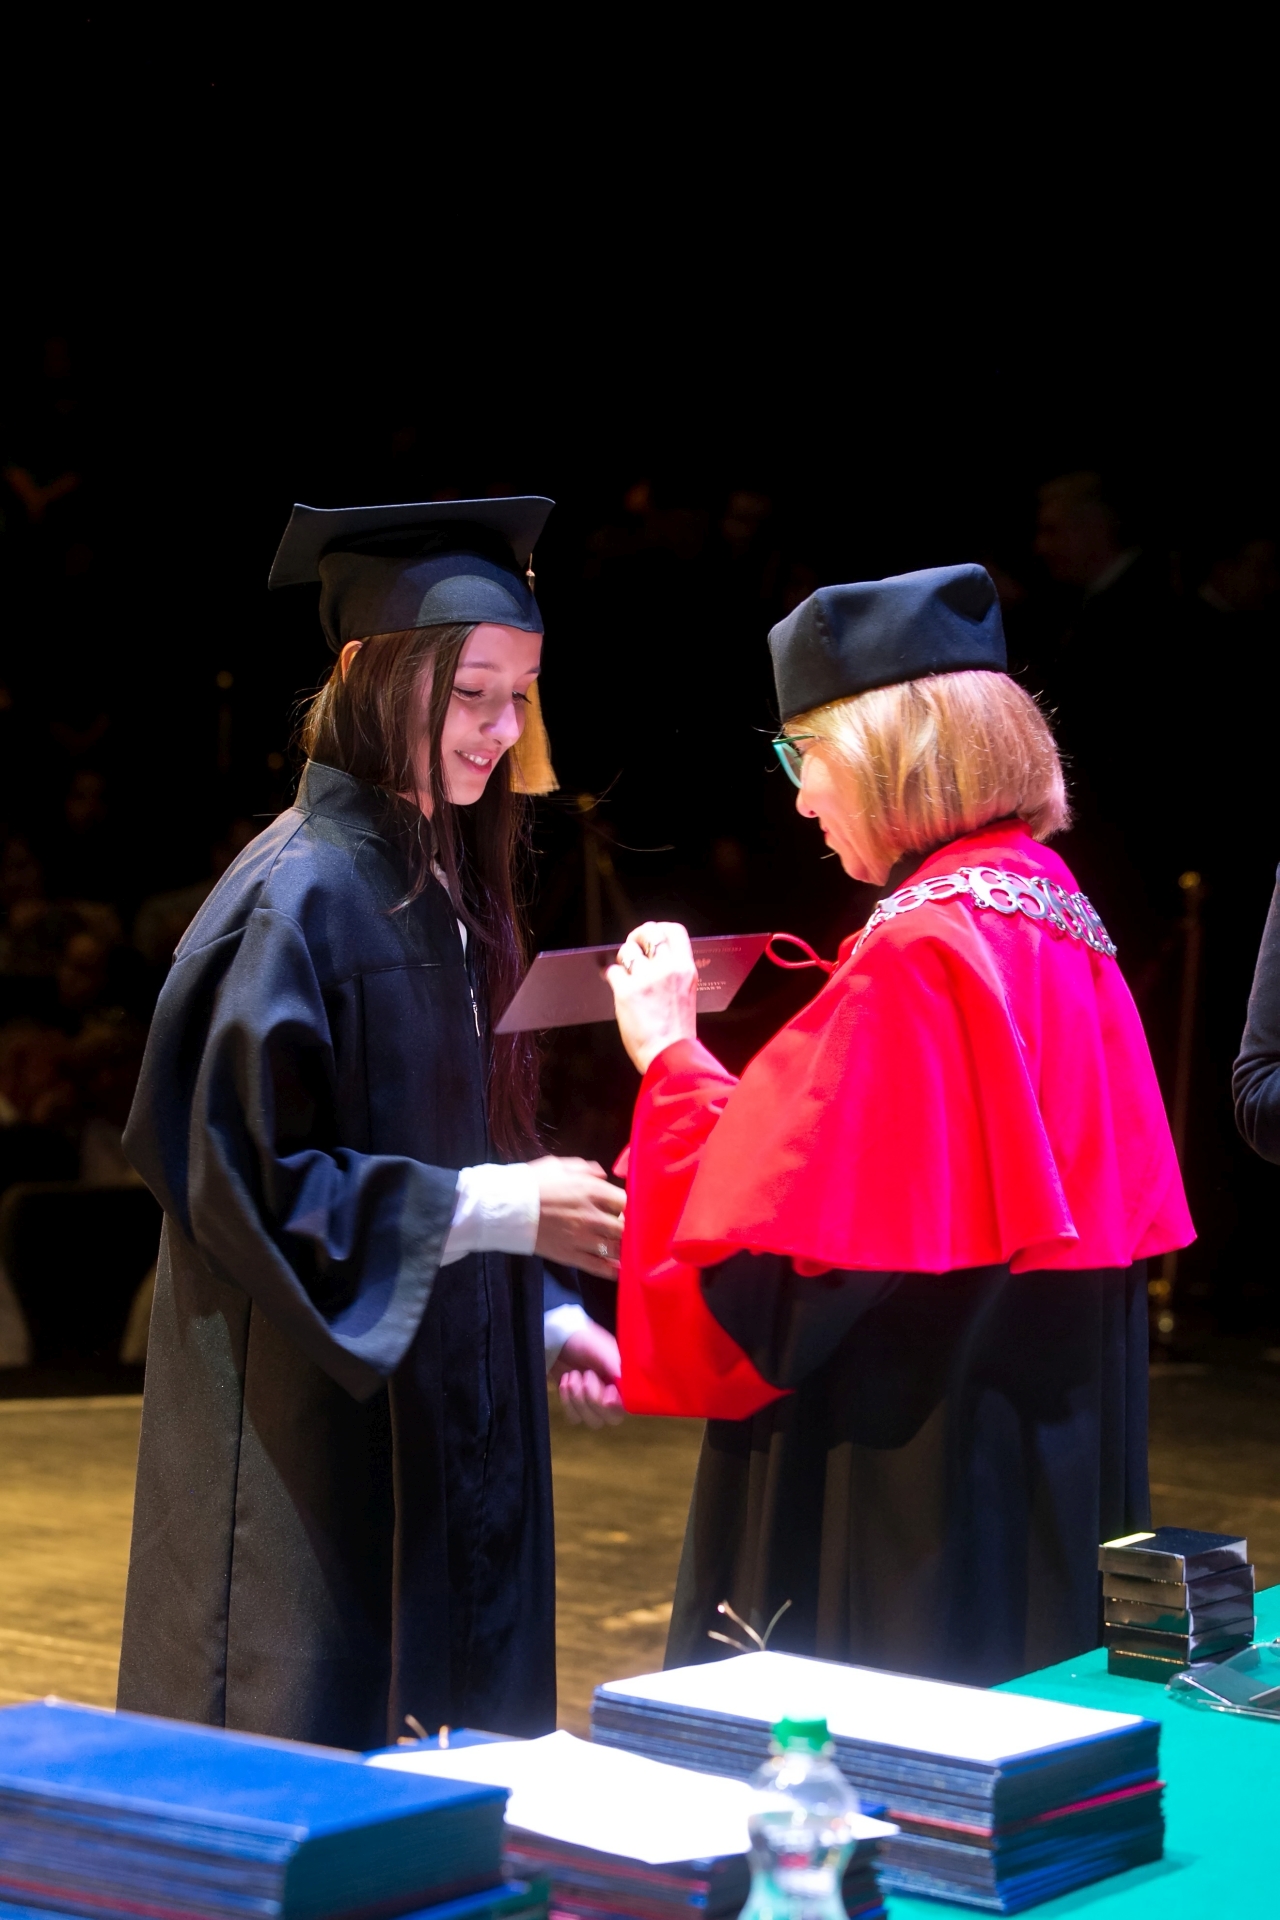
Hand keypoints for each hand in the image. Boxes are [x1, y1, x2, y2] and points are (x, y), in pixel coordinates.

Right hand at [529, 1156, 624, 1277]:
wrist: (505, 1208)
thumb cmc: (531, 1182)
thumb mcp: (558, 1165)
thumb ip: (585, 1169)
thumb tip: (603, 1175)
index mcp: (591, 1190)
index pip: (625, 1200)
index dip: (627, 1205)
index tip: (623, 1207)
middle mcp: (592, 1215)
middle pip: (624, 1226)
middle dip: (626, 1227)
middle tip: (623, 1228)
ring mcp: (582, 1238)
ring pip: (615, 1247)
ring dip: (622, 1248)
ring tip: (624, 1248)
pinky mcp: (570, 1256)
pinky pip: (598, 1266)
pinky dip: (612, 1270)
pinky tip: (619, 1270)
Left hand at [552, 1322, 624, 1426]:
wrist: (557, 1341)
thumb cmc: (583, 1341)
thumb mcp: (600, 1348)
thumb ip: (614, 1364)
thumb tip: (625, 1382)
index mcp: (623, 1380)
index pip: (630, 1403)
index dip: (619, 1403)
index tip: (608, 1392)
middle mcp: (613, 1394)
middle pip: (613, 1418)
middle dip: (595, 1399)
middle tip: (586, 1375)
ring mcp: (595, 1403)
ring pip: (594, 1420)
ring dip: (579, 1399)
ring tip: (572, 1375)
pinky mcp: (577, 1407)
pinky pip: (575, 1418)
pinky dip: (568, 1402)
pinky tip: (565, 1382)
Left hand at [605, 921, 698, 1073]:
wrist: (669, 1055)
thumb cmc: (677, 1032)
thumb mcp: (686, 994)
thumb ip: (673, 973)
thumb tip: (652, 959)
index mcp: (685, 969)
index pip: (674, 931)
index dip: (659, 929)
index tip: (650, 937)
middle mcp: (667, 969)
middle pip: (648, 932)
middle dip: (636, 938)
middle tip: (632, 948)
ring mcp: (646, 979)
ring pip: (627, 950)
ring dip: (622, 958)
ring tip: (623, 971)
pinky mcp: (626, 991)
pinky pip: (612, 971)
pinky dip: (610, 975)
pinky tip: (613, 982)